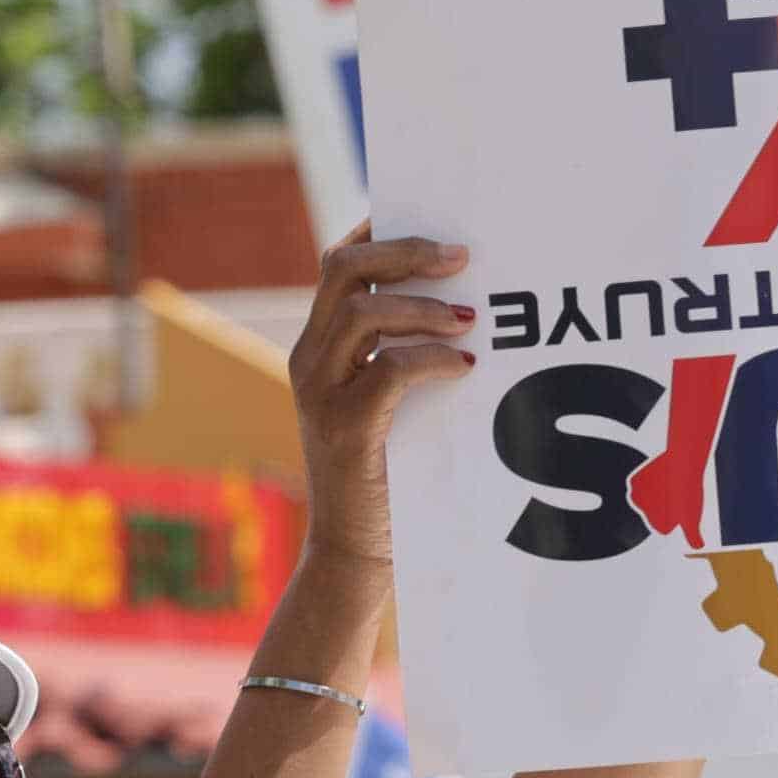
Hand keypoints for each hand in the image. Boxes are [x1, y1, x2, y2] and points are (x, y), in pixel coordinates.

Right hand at [286, 227, 474, 567]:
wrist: (356, 552)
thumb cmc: (388, 476)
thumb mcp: (389, 402)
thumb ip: (404, 355)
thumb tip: (468, 305)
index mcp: (318, 348)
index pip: (337, 264)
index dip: (380, 232)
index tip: (433, 224)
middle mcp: (309, 361)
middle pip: (343, 269)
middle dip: (406, 252)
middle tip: (462, 258)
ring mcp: (320, 393)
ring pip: (361, 310)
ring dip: (424, 306)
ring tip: (469, 320)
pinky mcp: (346, 427)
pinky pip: (389, 368)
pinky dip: (433, 359)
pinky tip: (464, 369)